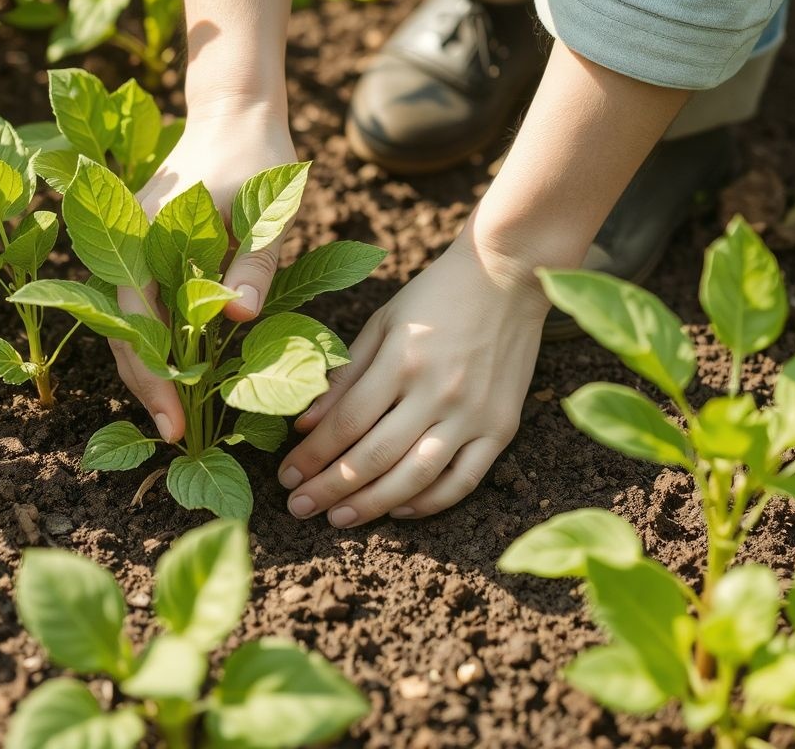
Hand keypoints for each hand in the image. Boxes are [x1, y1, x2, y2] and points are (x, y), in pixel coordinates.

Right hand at [112, 97, 296, 443]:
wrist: (239, 112)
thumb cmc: (257, 156)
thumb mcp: (266, 210)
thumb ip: (254, 263)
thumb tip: (239, 320)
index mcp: (145, 234)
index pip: (134, 321)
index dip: (152, 377)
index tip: (173, 419)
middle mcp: (129, 245)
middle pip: (124, 330)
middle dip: (146, 385)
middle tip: (174, 434)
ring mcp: (137, 249)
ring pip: (132, 323)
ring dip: (151, 369)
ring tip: (175, 415)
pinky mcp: (153, 254)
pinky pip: (148, 306)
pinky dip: (162, 342)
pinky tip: (183, 374)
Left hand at [277, 223, 549, 525]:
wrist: (507, 275)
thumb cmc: (435, 296)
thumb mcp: (381, 323)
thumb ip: (345, 376)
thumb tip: (305, 425)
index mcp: (401, 361)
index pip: (346, 424)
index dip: (312, 457)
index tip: (287, 477)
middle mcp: (437, 392)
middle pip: (375, 457)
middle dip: (331, 488)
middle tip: (300, 508)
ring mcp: (474, 413)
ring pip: (416, 477)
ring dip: (373, 505)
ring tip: (339, 520)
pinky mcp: (502, 426)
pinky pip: (464, 479)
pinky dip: (430, 502)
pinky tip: (399, 509)